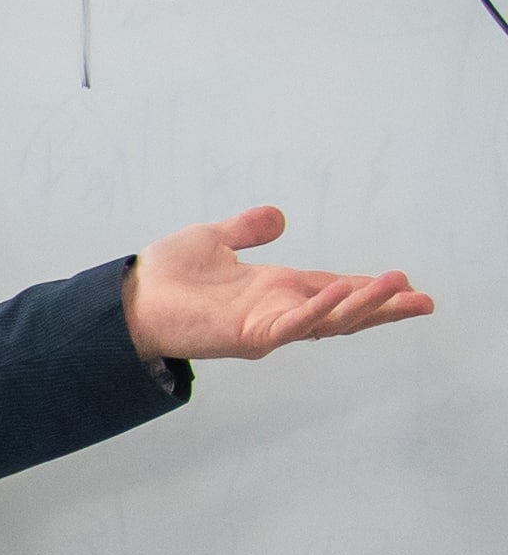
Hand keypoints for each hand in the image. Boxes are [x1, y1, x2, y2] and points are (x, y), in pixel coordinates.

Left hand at [128, 207, 431, 361]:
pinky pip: (293, 325)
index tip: (407, 286)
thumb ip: (248, 229)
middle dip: (384, 308)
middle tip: (424, 301)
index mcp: (276, 289)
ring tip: (398, 289)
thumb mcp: (215, 240)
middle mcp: (278, 310)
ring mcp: (266, 325)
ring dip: (365, 306)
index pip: (334, 289)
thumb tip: (279, 217)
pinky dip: (318, 310)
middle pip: (343, 312)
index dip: (368, 289)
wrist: (129, 296)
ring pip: (328, 320)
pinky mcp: (248, 336)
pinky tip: (342, 293)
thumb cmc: (167, 276)